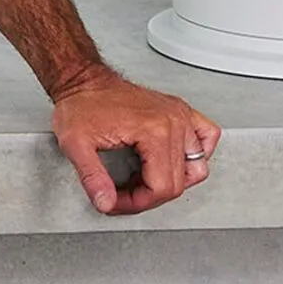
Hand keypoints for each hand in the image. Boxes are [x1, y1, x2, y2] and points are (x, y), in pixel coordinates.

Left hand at [50, 64, 220, 215]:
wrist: (84, 81)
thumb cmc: (81, 105)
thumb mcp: (76, 145)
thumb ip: (92, 178)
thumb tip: (106, 202)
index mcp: (154, 130)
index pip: (161, 187)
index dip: (136, 202)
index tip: (116, 200)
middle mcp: (173, 120)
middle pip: (178, 182)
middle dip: (148, 196)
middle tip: (123, 193)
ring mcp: (179, 114)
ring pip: (197, 166)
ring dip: (173, 180)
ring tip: (145, 178)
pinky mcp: (179, 110)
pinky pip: (207, 136)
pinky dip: (198, 154)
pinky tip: (174, 160)